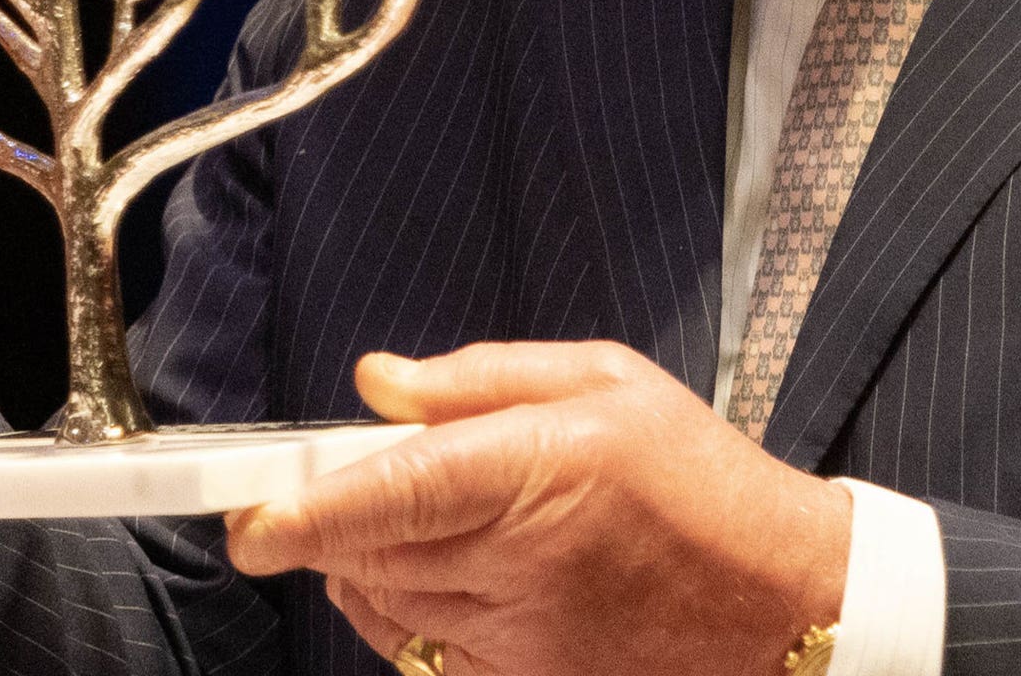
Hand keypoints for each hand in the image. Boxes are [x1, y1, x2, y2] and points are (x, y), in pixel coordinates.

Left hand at [224, 342, 848, 675]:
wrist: (773, 597)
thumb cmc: (696, 478)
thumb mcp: (606, 380)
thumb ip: (481, 377)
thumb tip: (378, 382)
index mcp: (540, 468)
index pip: (396, 493)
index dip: (308, 506)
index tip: (246, 509)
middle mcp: (519, 559)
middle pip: (365, 548)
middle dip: (321, 514)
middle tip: (317, 474)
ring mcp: (515, 632)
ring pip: (379, 597)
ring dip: (357, 554)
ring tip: (401, 508)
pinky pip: (411, 644)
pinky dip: (388, 604)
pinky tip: (420, 565)